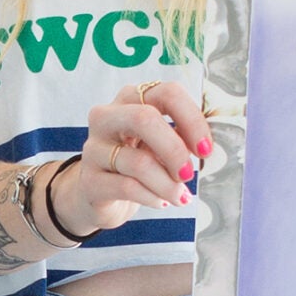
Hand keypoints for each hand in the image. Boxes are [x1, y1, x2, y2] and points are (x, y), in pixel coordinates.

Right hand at [48, 75, 210, 240]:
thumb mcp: (160, 143)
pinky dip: (152, 197)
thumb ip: (181, 137)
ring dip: (167, 185)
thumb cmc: (137, 162)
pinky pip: (128, 187)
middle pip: (144, 119)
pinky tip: (160, 202)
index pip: (167, 93)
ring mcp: (94, 148)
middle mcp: (107, 117)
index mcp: (131, 99)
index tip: (205, 150)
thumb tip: (203, 147)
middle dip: (174, 151)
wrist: (100, 195)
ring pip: (138, 162)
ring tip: (180, 197)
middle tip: (188, 174)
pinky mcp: (89, 180)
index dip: (192, 120)